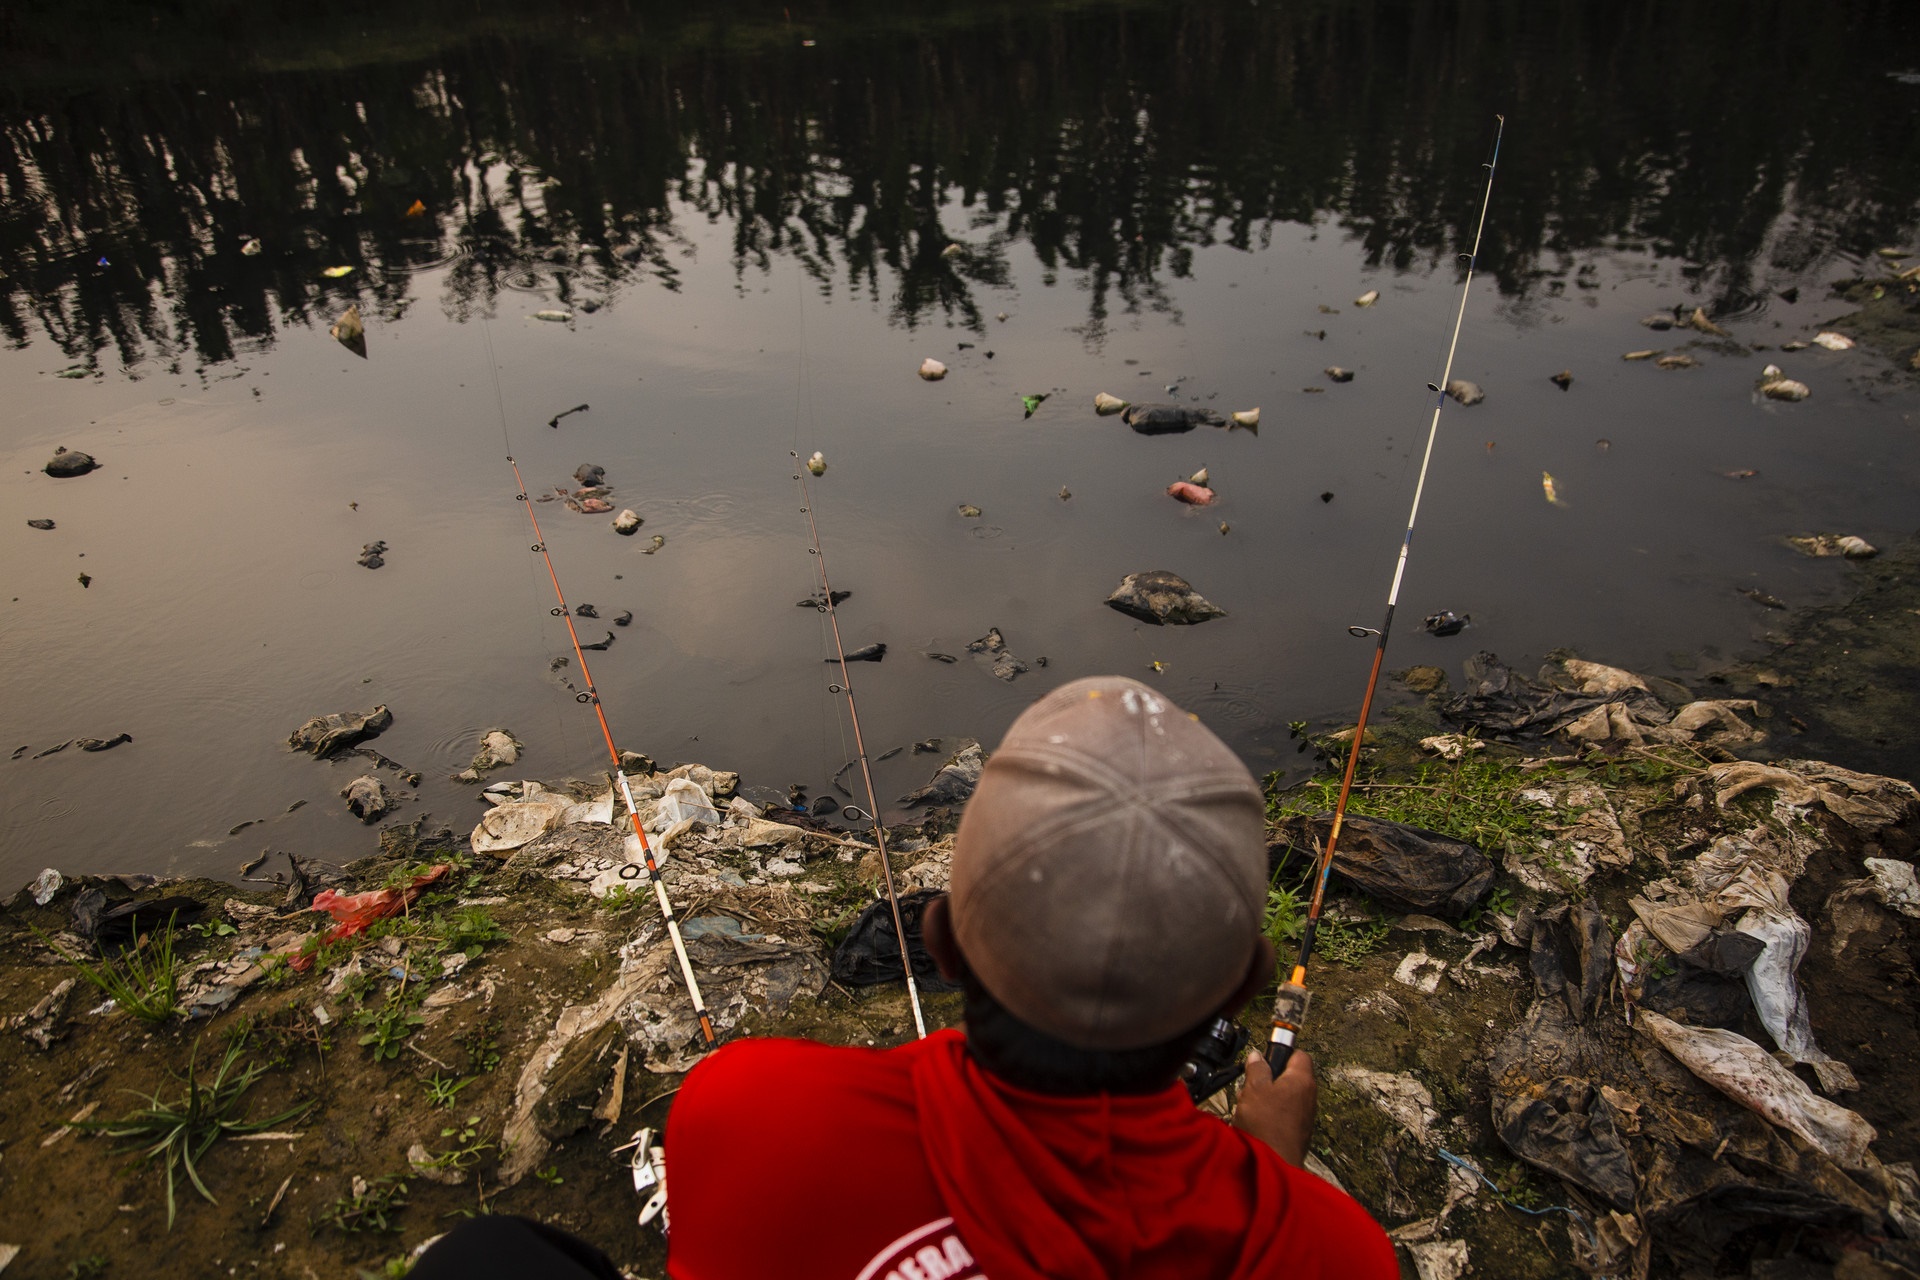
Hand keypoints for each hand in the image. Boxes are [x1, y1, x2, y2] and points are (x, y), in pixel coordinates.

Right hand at [1232, 1048, 1315, 1166]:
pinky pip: (1283, 1115)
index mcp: (1302, 1080)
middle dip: (1269, 1079)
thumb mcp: (1254, 1087)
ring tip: (1250, 1106)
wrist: (1274, 1164)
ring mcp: (1304, 1116)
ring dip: (1266, 1098)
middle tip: (1253, 1084)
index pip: (1300, 1054)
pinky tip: (1255, 1122)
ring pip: (1284, 1097)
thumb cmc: (1267, 1126)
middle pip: (1290, 1077)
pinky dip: (1269, 1115)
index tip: (1267, 1057)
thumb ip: (1256, 1068)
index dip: (1282, 1053)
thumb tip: (1257, 1056)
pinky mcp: (1297, 1132)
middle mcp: (1308, 1097)